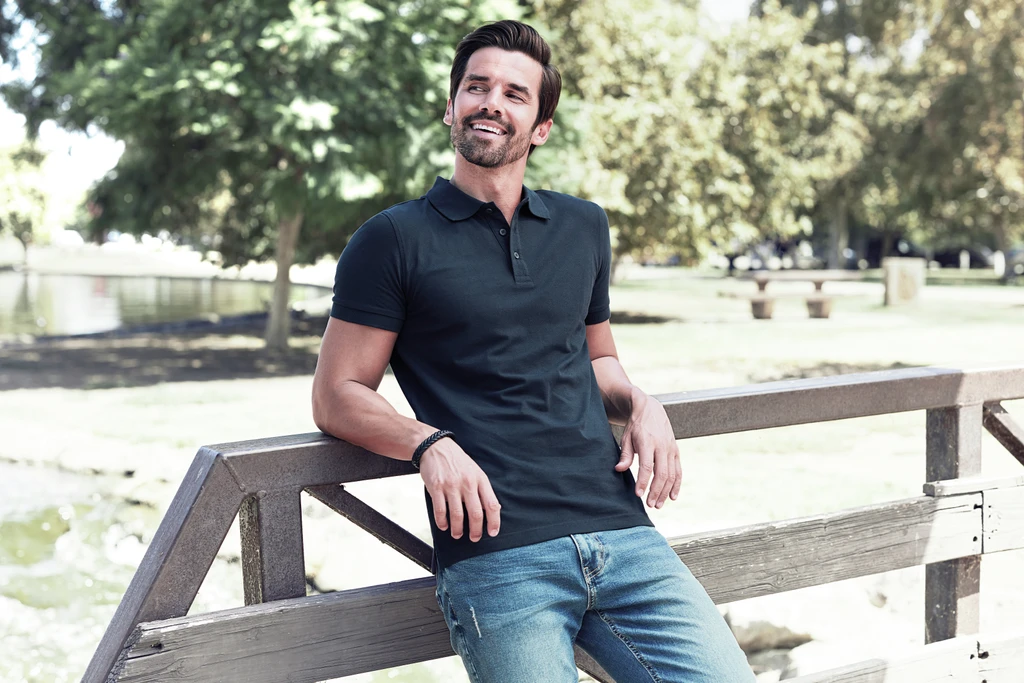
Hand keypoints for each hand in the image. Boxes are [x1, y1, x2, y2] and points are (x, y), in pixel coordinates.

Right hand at [418, 438, 500, 541]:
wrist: (436, 447)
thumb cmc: (458, 462)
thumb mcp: (475, 471)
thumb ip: (482, 489)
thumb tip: (493, 511)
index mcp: (480, 479)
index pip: (492, 504)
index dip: (494, 522)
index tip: (492, 533)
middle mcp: (467, 483)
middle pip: (475, 513)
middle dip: (476, 530)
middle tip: (474, 538)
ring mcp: (451, 485)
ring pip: (457, 515)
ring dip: (457, 529)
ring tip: (457, 534)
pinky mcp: (436, 487)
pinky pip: (440, 510)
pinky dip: (442, 522)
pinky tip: (444, 526)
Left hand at [615, 390, 680, 508]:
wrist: (650, 409)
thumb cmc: (635, 425)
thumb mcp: (626, 437)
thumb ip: (625, 454)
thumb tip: (619, 470)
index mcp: (648, 442)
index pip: (646, 466)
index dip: (643, 482)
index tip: (638, 494)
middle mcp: (662, 446)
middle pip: (661, 473)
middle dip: (656, 491)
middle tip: (649, 504)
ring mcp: (671, 449)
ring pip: (671, 474)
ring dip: (665, 491)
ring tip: (658, 504)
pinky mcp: (676, 451)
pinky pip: (678, 470)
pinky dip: (676, 484)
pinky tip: (672, 497)